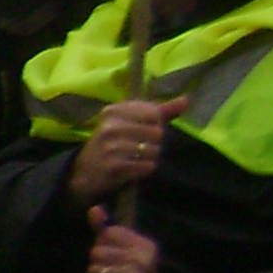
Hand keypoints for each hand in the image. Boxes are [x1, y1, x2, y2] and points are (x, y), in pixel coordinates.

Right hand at [66, 96, 187, 206]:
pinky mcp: (114, 166)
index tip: (142, 131)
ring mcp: (111, 147)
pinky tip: (135, 169)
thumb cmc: (112, 145)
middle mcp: (110, 126)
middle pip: (157, 132)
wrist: (85, 173)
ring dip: (150, 158)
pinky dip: (145, 169)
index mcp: (113, 111)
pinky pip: (147, 166)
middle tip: (139, 148)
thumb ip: (159, 111)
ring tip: (136, 159)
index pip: (154, 112)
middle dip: (154, 143)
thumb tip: (187, 99)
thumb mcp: (129, 123)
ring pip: (153, 150)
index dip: (156, 124)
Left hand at [83, 208, 162, 272]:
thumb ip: (106, 229)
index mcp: (145, 245)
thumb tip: (93, 209)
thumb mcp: (124, 250)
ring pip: (94, 269)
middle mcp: (142, 259)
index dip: (105, 244)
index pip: (108, 232)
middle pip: (97, 251)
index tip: (116, 255)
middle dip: (98, 263)